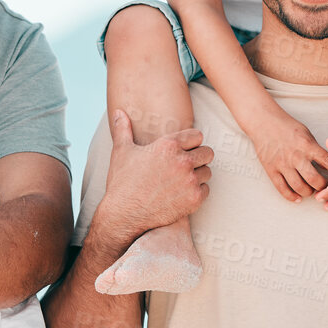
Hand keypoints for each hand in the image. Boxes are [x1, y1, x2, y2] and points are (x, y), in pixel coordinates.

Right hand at [92, 110, 212, 240]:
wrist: (123, 215)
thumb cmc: (122, 182)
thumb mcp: (121, 152)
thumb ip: (123, 129)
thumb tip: (119, 112)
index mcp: (168, 145)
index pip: (197, 136)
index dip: (191, 143)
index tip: (183, 150)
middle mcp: (182, 161)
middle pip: (208, 152)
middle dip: (198, 157)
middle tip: (185, 166)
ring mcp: (190, 181)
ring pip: (208, 172)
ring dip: (199, 175)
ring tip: (183, 180)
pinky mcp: (193, 199)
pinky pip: (206, 190)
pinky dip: (197, 192)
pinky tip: (183, 194)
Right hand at [246, 106, 327, 202]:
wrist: (264, 122)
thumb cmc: (288, 128)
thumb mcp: (307, 134)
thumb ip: (317, 150)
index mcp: (308, 145)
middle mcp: (297, 156)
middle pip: (315, 180)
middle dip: (323, 187)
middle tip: (326, 188)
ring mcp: (283, 164)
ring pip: (300, 188)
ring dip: (309, 193)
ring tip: (311, 191)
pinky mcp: (271, 170)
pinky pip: (282, 189)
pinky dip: (292, 197)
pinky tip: (298, 198)